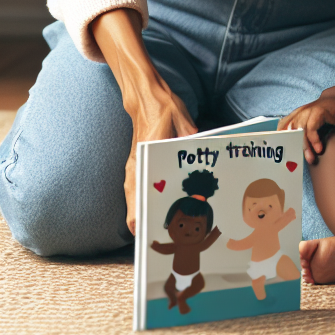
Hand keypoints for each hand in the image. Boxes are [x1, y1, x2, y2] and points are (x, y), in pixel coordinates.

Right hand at [89, 8, 197, 236]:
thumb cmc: (164, 108)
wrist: (145, 97)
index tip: (146, 231)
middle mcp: (134, 165)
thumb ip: (190, 134)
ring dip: (143, 214)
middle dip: (144, 221)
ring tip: (159, 230)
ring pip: (133, 199)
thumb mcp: (182, 118)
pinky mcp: (135, 166)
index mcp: (144, 154)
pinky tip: (157, 211)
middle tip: (160, 237)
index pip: (137, 191)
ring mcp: (132, 167)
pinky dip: (142, 203)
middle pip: (133, 202)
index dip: (140, 215)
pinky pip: (135, 191)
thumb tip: (201, 151)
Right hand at [279, 97, 334, 163]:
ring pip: (289, 129)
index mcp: (317, 111)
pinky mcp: (292, 115)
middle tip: (310, 160)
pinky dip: (281, 134)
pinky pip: (283, 125)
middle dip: (303, 146)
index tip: (319, 151)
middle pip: (299, 130)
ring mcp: (296, 113)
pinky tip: (282, 145)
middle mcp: (304, 111)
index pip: (311, 127)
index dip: (314, 140)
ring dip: (292, 143)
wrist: (328, 100)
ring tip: (296, 157)